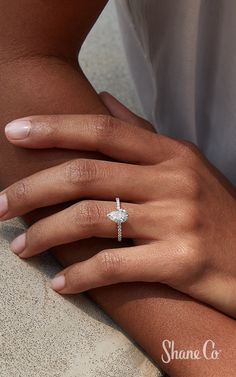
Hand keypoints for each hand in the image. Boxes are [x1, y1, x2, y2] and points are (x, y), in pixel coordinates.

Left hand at [1, 93, 235, 316]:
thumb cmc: (215, 211)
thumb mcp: (185, 165)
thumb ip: (141, 134)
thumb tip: (102, 101)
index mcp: (171, 154)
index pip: (102, 132)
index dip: (55, 128)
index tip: (13, 132)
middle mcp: (173, 181)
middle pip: (86, 175)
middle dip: (32, 189)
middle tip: (0, 205)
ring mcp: (178, 221)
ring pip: (92, 219)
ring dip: (46, 235)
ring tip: (21, 248)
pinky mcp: (181, 262)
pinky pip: (115, 265)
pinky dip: (81, 275)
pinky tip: (61, 282)